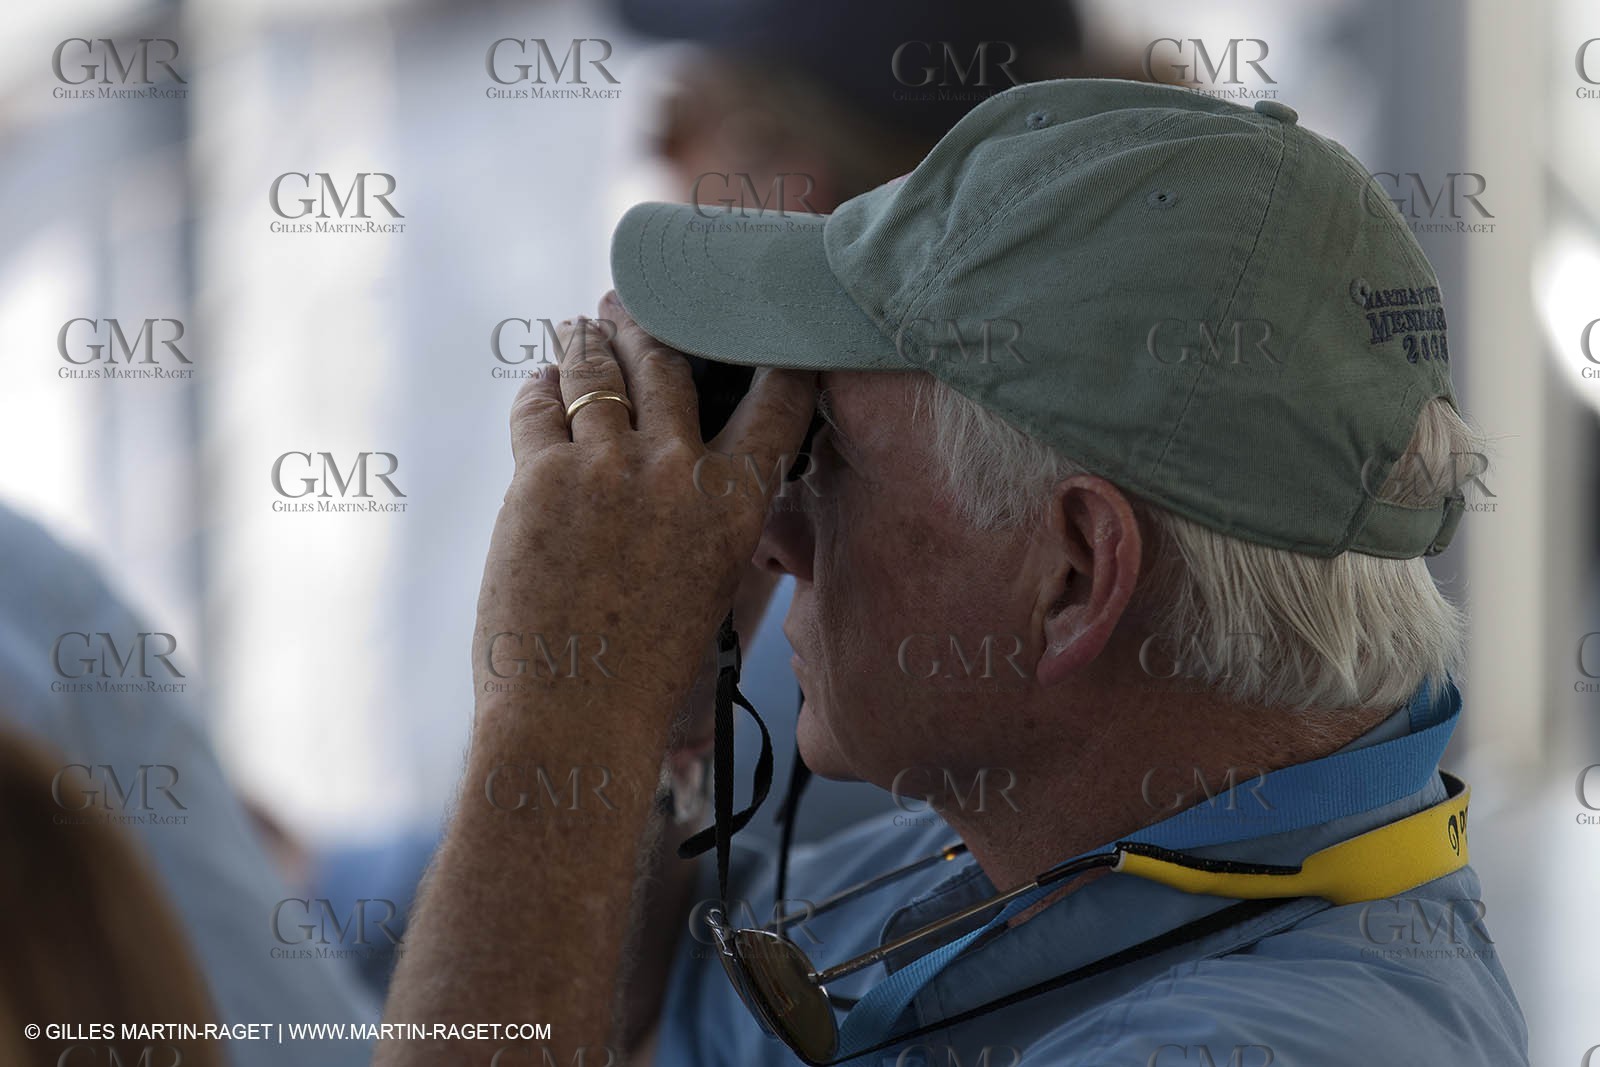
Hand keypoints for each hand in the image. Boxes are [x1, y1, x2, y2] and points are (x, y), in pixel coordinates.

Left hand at [472, 291, 815, 732]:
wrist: (575, 714)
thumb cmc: (649, 668)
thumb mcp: (712, 582)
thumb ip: (711, 512)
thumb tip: (687, 452)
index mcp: (738, 504)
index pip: (778, 398)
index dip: (771, 351)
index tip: (752, 324)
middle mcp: (679, 471)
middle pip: (670, 361)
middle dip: (651, 328)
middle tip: (634, 309)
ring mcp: (608, 466)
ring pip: (601, 370)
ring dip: (589, 341)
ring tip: (582, 328)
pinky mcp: (541, 474)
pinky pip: (540, 404)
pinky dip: (540, 389)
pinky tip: (541, 386)